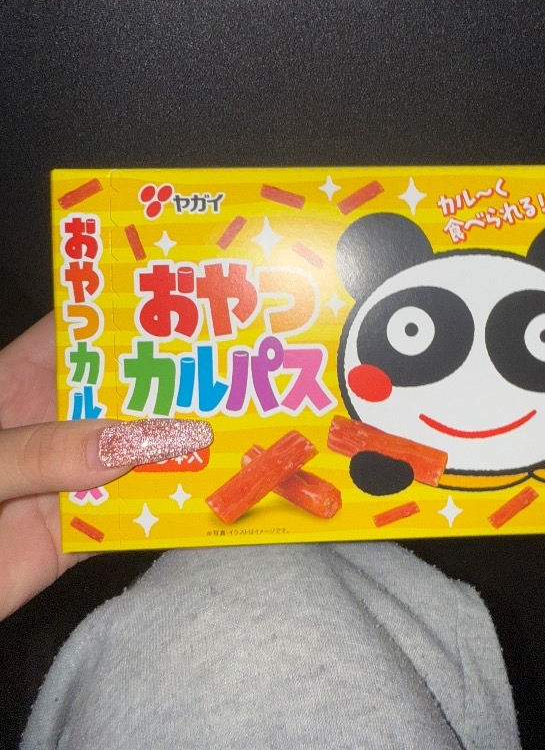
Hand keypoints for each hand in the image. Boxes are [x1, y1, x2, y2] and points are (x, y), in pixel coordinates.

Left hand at [0, 314, 211, 619]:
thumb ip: (35, 452)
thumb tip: (129, 443)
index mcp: (11, 388)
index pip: (73, 334)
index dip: (121, 309)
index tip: (179, 290)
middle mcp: (47, 428)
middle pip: (117, 392)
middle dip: (168, 375)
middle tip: (232, 358)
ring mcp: (62, 483)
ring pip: (132, 455)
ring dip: (178, 442)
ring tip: (236, 419)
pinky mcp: (72, 540)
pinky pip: (128, 521)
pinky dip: (167, 510)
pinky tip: (207, 491)